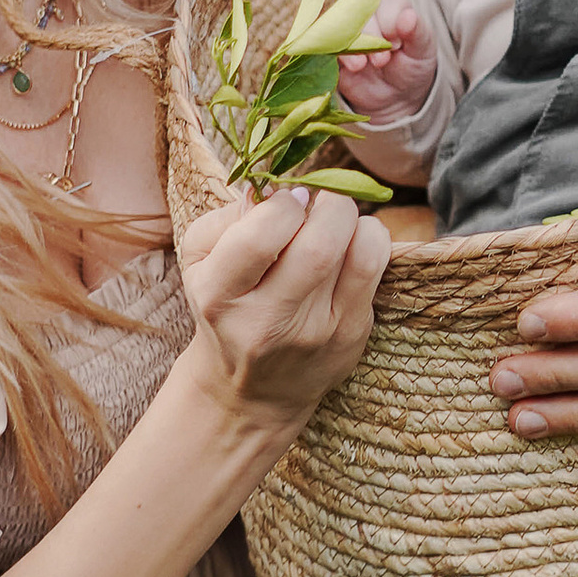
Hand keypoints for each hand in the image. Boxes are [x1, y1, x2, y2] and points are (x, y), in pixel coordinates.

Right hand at [178, 185, 388, 428]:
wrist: (250, 389)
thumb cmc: (225, 309)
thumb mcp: (201, 262)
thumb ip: (229, 216)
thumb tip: (274, 187)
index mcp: (220, 295)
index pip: (261, 237)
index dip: (283, 203)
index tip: (287, 202)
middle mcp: (268, 320)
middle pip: (320, 245)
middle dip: (328, 205)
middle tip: (318, 204)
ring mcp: (316, 331)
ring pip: (358, 253)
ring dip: (353, 219)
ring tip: (335, 222)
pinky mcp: (351, 334)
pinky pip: (376, 269)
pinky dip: (371, 239)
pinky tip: (352, 243)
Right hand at [333, 0, 437, 121]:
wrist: (395, 95)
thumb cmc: (411, 65)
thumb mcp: (422, 51)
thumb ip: (417, 32)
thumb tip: (409, 16)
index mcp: (392, 6)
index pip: (388, 3)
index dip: (391, 21)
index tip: (398, 44)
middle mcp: (368, 13)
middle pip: (361, 12)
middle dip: (370, 34)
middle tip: (382, 61)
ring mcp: (348, 30)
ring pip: (341, 26)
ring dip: (350, 45)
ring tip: (361, 66)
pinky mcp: (334, 48)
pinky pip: (326, 45)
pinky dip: (336, 54)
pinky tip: (350, 67)